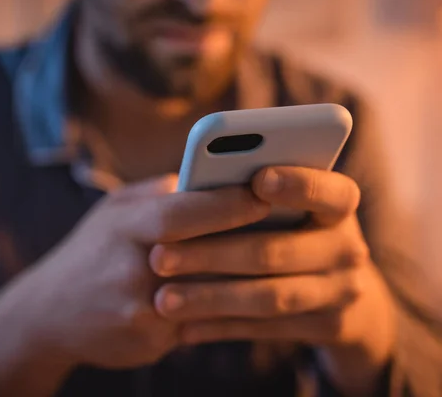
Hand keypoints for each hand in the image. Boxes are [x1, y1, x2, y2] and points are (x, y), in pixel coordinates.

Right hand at [0, 175, 270, 396]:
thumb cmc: (90, 253)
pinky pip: (199, 324)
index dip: (223, 203)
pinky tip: (256, 298)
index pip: (178, 212)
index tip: (264, 191)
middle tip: (293, 225)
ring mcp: (137, 310)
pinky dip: (228, 310)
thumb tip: (207, 178)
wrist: (47, 315)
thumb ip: (156, 196)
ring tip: (288, 263)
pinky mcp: (148, 341)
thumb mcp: (112, 214)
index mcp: (119, 227)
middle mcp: (126, 268)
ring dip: (249, 279)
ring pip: (209, 294)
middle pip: (199, 254)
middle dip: (248, 239)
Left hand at [151, 167, 395, 395]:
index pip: (330, 191)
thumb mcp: (285, 205)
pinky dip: (221, 326)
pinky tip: (184, 327)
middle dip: (212, 255)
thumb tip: (187, 190)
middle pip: (276, 251)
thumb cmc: (290, 227)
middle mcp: (349, 247)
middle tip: (158, 258)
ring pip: (268, 297)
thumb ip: (250, 192)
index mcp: (339, 204)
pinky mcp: (330, 327)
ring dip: (210, 298)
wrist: (335, 287)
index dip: (298, 184)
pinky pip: (267, 328)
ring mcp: (343, 291)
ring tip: (162, 300)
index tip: (258, 179)